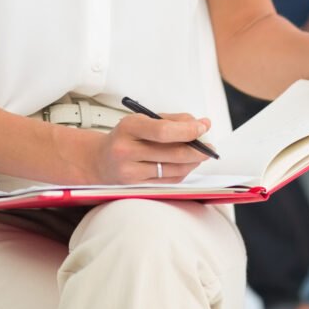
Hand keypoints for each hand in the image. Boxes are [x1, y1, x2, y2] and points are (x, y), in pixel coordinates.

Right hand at [89, 112, 212, 184]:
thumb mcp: (142, 120)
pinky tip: (188, 164)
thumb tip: (200, 124)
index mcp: (128, 128)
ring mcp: (130, 173)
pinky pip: (168, 181)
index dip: (188, 130)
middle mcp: (126, 151)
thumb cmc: (126, 137)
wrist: (98, 161)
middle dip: (196, 149)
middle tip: (210, 145)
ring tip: (201, 153)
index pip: (163, 131)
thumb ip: (171, 120)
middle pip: (171, 153)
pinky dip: (183, 172)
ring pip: (173, 169)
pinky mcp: (136, 188)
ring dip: (193, 162)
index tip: (204, 126)